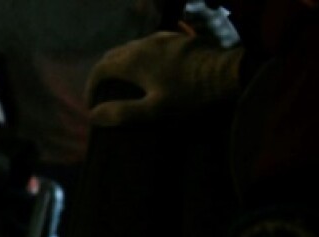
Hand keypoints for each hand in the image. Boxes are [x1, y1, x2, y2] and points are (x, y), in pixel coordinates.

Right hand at [86, 32, 242, 126]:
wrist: (227, 74)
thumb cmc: (189, 97)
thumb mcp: (153, 111)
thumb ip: (121, 113)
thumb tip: (92, 115)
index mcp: (132, 62)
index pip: (99, 70)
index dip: (91, 87)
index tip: (93, 105)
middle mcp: (142, 45)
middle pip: (112, 56)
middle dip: (103, 74)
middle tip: (104, 93)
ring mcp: (161, 39)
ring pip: (131, 48)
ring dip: (121, 64)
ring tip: (124, 82)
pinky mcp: (177, 39)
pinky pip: (149, 44)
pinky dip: (140, 56)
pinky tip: (150, 67)